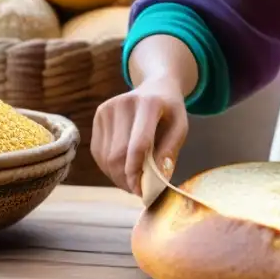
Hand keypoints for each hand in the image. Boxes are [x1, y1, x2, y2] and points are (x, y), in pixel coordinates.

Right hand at [91, 76, 188, 195]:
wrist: (156, 86)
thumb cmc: (171, 110)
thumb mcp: (180, 127)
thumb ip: (170, 151)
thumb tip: (158, 179)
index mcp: (149, 104)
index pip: (138, 145)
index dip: (137, 172)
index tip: (142, 192)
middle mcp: (123, 103)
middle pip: (118, 154)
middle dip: (127, 179)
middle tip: (138, 191)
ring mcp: (107, 108)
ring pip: (106, 157)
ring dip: (117, 176)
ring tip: (132, 181)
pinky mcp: (98, 116)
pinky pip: (98, 152)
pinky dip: (109, 167)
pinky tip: (122, 170)